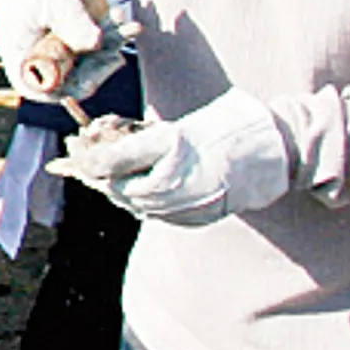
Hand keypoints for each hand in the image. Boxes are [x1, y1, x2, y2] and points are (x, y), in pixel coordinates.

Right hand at [0, 0, 120, 105]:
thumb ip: (70, 18)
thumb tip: (95, 45)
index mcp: (19, 56)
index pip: (45, 89)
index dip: (73, 86)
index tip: (99, 72)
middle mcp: (37, 60)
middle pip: (72, 79)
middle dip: (101, 62)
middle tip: (124, 39)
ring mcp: (56, 51)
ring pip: (89, 62)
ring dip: (112, 45)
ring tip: (128, 23)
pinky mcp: (72, 39)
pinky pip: (96, 46)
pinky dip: (111, 34)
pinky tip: (120, 17)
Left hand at [60, 90, 293, 225]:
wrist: (278, 154)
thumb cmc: (229, 129)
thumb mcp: (175, 130)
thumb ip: (133, 145)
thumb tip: (93, 157)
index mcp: (165, 170)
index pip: (107, 170)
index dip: (85, 159)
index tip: (71, 148)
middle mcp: (172, 197)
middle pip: (117, 189)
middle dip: (98, 173)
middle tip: (79, 157)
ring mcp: (186, 212)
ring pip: (135, 203)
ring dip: (118, 186)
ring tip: (105, 169)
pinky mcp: (197, 220)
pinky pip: (157, 212)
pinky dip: (142, 197)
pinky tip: (137, 183)